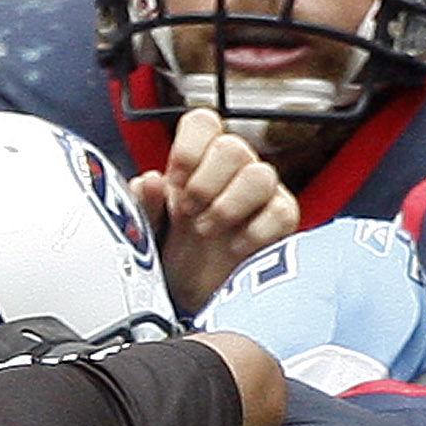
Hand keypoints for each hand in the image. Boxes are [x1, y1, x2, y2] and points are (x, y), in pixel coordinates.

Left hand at [140, 112, 300, 313]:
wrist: (192, 302)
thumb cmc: (173, 257)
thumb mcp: (149, 232)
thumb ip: (145, 205)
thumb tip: (149, 181)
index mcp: (197, 163)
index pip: (203, 123)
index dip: (189, 148)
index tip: (175, 180)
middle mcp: (231, 172)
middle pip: (233, 147)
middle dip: (205, 184)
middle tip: (187, 214)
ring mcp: (260, 195)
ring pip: (261, 175)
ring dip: (228, 206)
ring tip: (206, 232)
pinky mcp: (280, 221)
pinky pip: (280, 212)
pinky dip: (254, 232)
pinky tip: (233, 248)